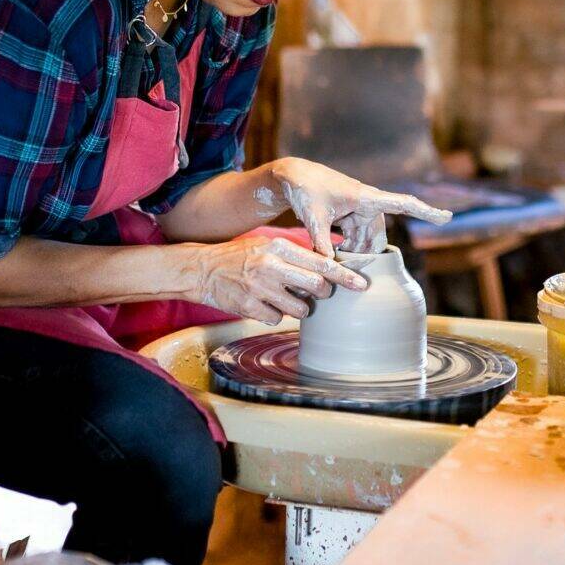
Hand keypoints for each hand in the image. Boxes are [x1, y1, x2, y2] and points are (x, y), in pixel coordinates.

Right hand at [191, 234, 368, 325]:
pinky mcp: (249, 307)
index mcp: (278, 246)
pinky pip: (278, 319)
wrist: (202, 269)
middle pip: (317, 286)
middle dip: (322, 293)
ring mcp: (260, 287)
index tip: (361, 284)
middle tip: (317, 292)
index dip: (344, 275)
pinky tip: (263, 304)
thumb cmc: (241, 257)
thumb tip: (329, 266)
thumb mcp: (268, 245)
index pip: (320, 262)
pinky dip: (275, 314)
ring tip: (283, 296)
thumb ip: (296, 254)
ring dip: (299, 307)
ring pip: (301, 308)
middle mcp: (271, 265)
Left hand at [267, 158, 450, 258]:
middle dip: (365, 255)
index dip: (425, 212)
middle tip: (346, 266)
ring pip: (368, 241)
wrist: (294, 176)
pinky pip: (358, 238)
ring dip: (356, 253)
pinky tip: (335, 254)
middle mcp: (368, 203)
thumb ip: (323, 243)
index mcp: (365, 197)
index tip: (446, 217)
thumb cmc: (306, 190)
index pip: (402, 204)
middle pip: (378, 237)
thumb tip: (330, 268)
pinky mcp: (351, 216)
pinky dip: (349, 248)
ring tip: (335, 259)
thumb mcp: (313, 218)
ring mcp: (360, 210)